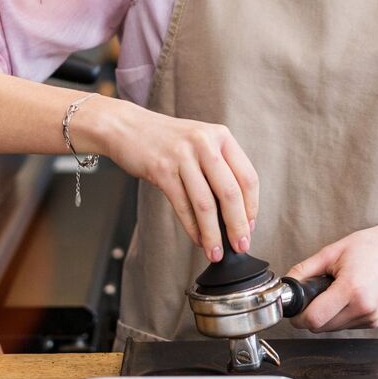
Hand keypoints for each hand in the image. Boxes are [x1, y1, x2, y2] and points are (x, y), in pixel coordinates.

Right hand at [91, 98, 259, 261]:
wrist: (126, 126)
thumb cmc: (167, 140)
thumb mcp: (201, 143)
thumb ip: (220, 168)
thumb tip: (237, 213)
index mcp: (221, 136)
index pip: (247, 177)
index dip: (251, 207)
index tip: (250, 227)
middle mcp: (204, 143)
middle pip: (230, 193)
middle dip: (237, 225)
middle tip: (240, 246)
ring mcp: (182, 156)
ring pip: (205, 204)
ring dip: (213, 233)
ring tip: (215, 251)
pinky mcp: (161, 170)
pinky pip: (182, 206)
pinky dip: (192, 227)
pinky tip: (197, 239)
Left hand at [285, 210, 377, 331]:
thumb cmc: (372, 247)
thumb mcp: (333, 252)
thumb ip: (305, 270)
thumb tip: (288, 285)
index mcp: (351, 289)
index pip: (314, 319)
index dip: (299, 316)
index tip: (296, 309)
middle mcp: (364, 308)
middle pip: (321, 327)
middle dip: (312, 314)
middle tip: (316, 293)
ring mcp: (371, 317)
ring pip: (333, 329)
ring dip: (327, 316)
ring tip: (336, 291)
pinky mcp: (375, 321)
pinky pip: (347, 326)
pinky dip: (341, 315)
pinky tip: (349, 296)